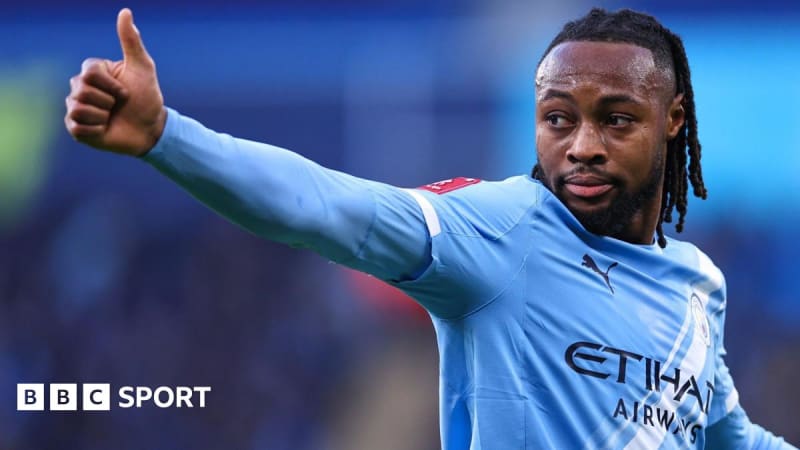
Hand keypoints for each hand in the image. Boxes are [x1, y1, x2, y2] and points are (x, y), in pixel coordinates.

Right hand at [65, 8, 166, 156]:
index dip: (112, 85)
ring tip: (111, 117)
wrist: (150, 130)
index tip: (126, 92)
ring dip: (103, 115)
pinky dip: (96, 129)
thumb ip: (131, 41)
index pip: (89, 72)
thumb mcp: (143, 68)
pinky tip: (105, 129)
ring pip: (79, 108)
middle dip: (108, 100)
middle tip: (118, 106)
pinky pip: (77, 126)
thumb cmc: (147, 98)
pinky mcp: (76, 129)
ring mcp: (76, 108)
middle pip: (82, 90)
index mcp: (92, 72)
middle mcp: (79, 87)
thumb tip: (125, 11)